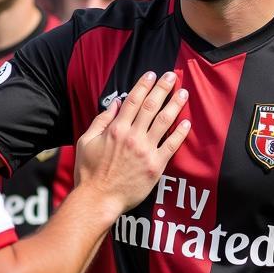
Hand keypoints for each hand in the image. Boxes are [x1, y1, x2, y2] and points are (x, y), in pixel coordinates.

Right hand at [75, 71, 189, 213]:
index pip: (133, 100)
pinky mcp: (155, 166)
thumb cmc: (88, 172)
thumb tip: (115, 104)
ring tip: (183, 93)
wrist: (98, 199)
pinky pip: (172, 145)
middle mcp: (132, 136)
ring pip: (164, 121)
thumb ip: (101, 121)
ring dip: (175, 104)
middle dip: (163, 88)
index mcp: (115, 129)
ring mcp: (145, 151)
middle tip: (172, 76)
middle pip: (151, 106)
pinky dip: (180, 132)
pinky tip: (187, 122)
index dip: (144, 85)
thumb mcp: (86, 141)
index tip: (152, 74)